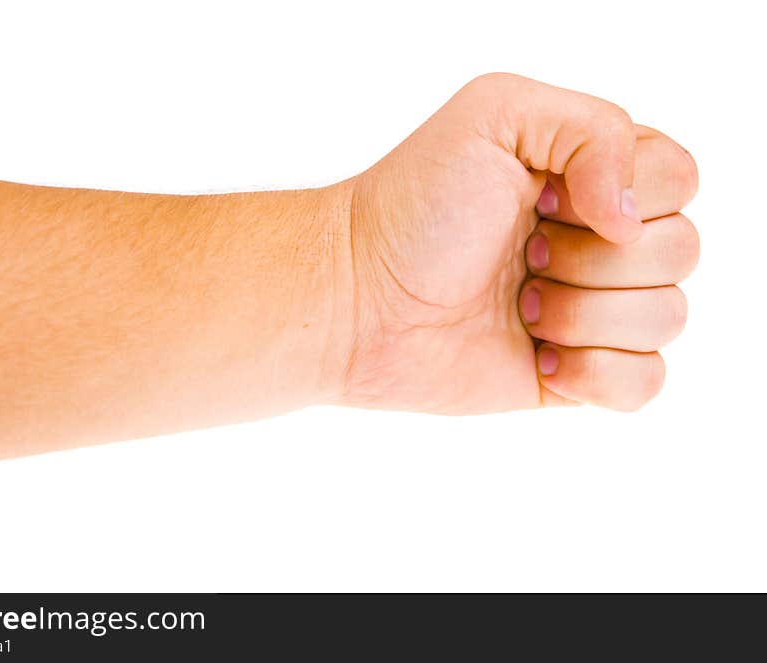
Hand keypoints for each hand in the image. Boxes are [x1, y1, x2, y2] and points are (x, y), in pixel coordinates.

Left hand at [341, 73, 698, 412]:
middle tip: (523, 255)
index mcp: (590, 176)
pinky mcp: (575, 374)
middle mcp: (598, 242)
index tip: (543, 200)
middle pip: (680, 251)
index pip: (678, 179)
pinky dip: (597, 373)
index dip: (623, 195)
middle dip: (594, 259)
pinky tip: (537, 355)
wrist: (357, 300)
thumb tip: (632, 221)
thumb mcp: (496, 115)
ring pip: (666, 318)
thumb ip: (593, 129)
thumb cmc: (414, 206)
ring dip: (584, 314)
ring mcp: (590, 310)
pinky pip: (645, 383)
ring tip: (518, 304)